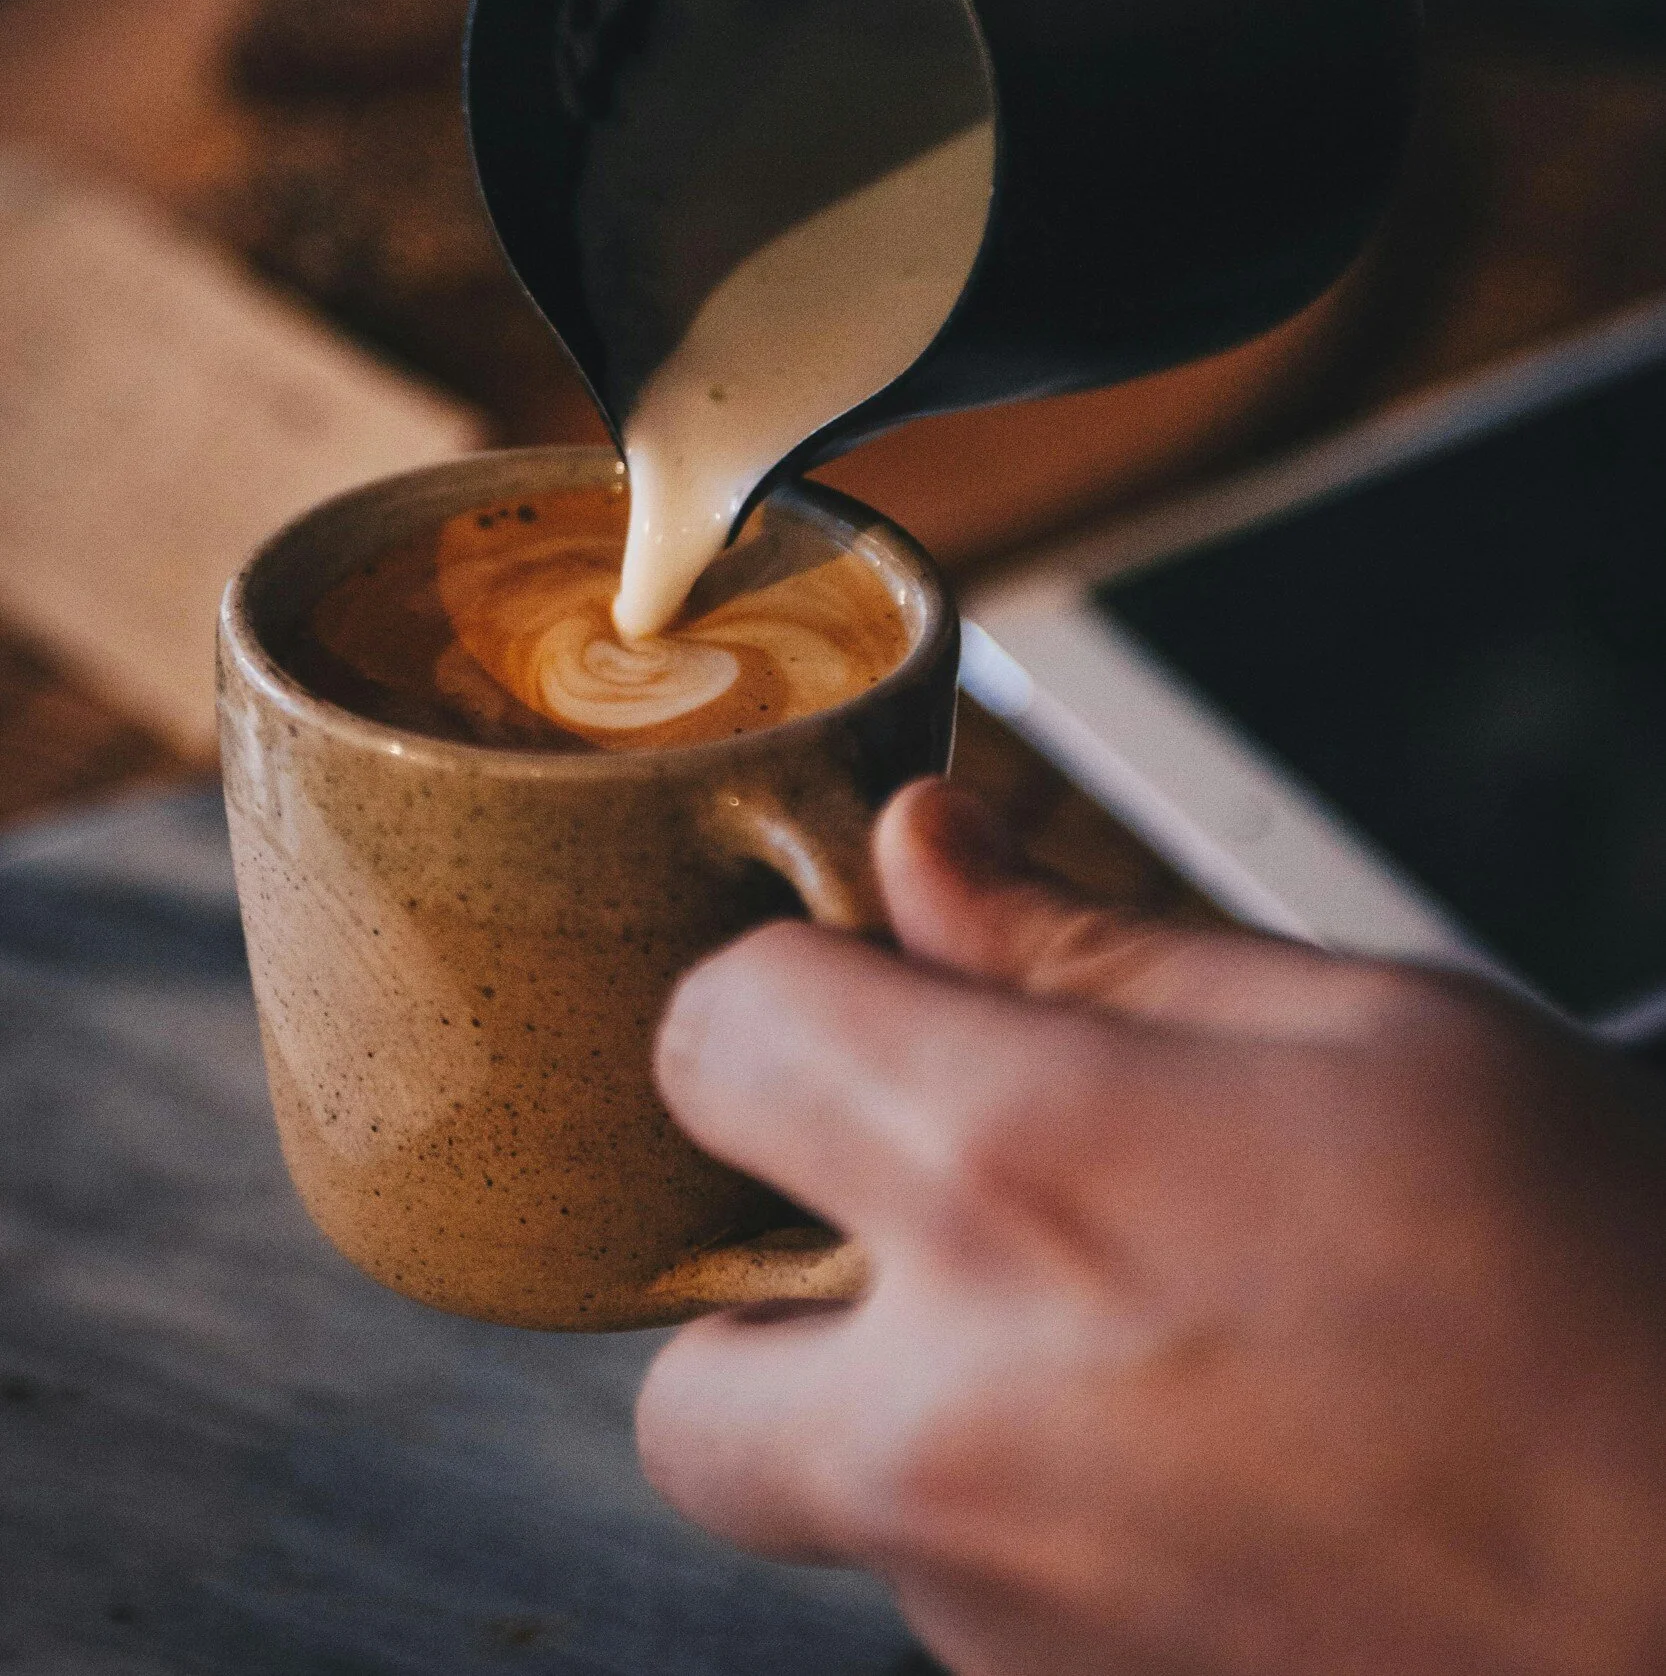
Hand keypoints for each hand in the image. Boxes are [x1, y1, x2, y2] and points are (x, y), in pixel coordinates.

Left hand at [639, 780, 1665, 1675]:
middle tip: (921, 1217)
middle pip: (685, 1380)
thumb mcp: (1368, 1030)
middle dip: (766, 1291)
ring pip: (832, 1514)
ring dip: (908, 1413)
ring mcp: (1010, 1620)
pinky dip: (1018, 1528)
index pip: (717, 1042)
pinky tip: (1197, 1457)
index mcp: (1017, 1187)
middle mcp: (959, 1432)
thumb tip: (918, 860)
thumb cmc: (1598, 1293)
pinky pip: (961, 1607)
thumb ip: (1090, 946)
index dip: (778, 987)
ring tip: (1132, 1340)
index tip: (852, 989)